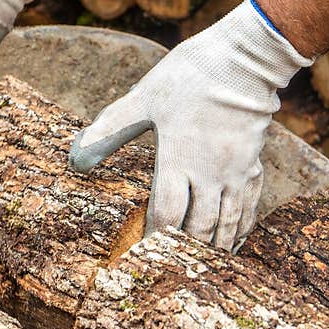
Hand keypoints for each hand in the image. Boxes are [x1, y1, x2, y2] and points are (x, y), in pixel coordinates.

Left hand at [69, 0, 311, 250]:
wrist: (244, 59)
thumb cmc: (190, 77)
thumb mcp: (145, 98)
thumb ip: (111, 129)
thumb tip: (75, 157)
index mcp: (179, 159)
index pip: (165, 216)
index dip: (152, 241)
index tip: (139, 255)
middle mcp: (210, 174)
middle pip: (198, 229)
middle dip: (184, 252)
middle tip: (169, 268)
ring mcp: (236, 173)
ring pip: (227, 225)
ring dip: (213, 249)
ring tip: (201, 266)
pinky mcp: (253, 165)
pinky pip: (249, 209)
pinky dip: (240, 231)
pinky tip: (232, 241)